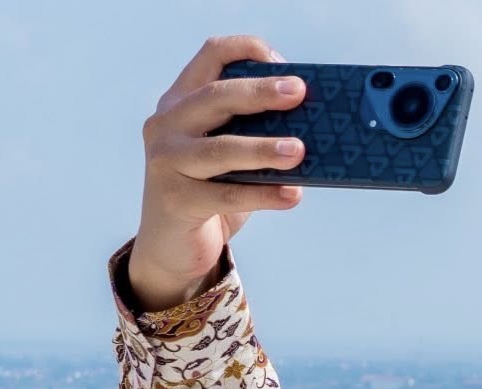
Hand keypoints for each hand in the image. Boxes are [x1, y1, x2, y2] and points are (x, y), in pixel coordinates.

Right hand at [127, 34, 308, 310]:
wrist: (172, 246)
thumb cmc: (210, 192)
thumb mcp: (230, 155)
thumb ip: (255, 134)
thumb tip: (315, 130)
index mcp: (181, 102)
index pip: (210, 57)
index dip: (245, 50)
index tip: (282, 61)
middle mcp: (167, 125)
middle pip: (215, 97)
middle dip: (259, 92)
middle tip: (299, 92)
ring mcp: (166, 162)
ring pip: (220, 149)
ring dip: (263, 148)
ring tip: (299, 151)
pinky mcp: (176, 200)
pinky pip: (227, 195)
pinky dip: (264, 195)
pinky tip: (293, 195)